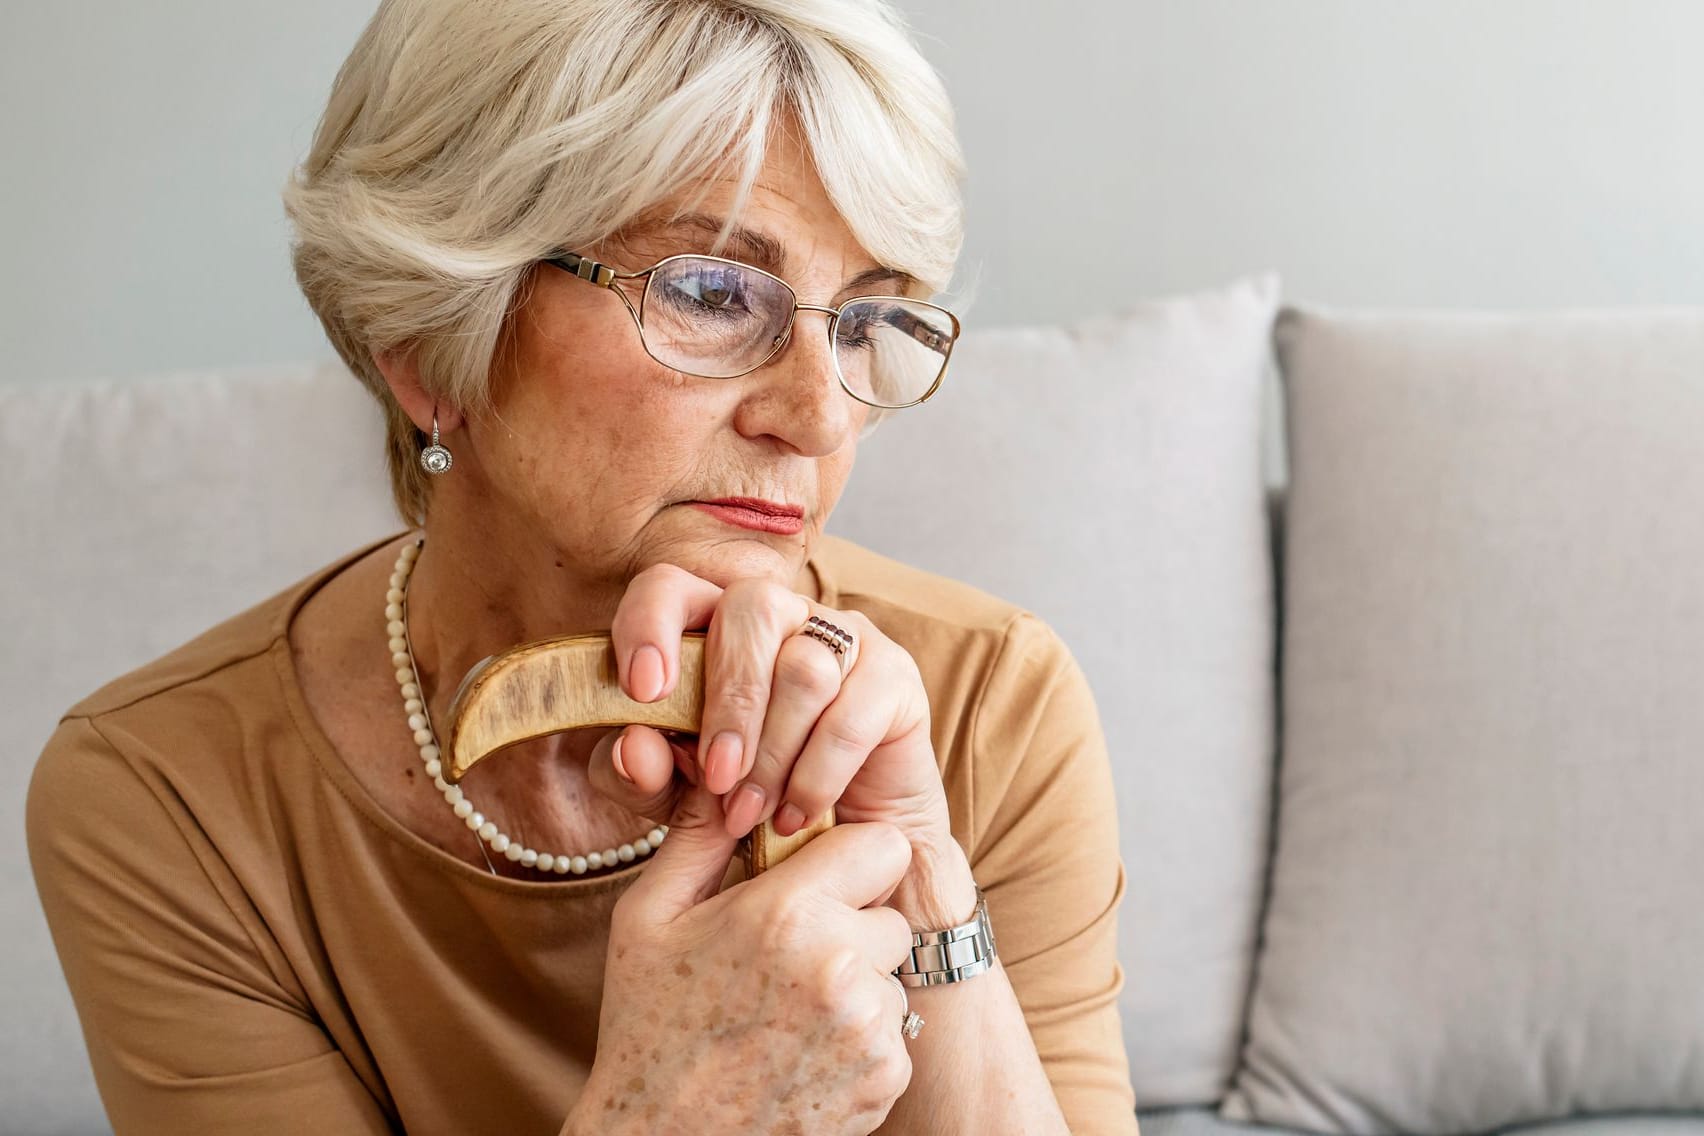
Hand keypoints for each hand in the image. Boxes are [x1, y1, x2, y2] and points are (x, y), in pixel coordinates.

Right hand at [569, 780, 916, 1135]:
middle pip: (890, 911)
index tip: (815, 882)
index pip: (880, 845)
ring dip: (856, 984)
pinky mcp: (886, 1078)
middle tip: (787, 958)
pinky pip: (894, 1031)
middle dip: (851, 924)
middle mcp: (839, 966)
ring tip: (785, 1013)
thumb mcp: (649, 920)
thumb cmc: (649, 1027)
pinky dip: (859, 1040)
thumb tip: (716, 768)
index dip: (849, 860)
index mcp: (785, 912)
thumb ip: (696, 836)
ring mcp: (868, 1028)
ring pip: (892, 974)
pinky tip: (801, 1053)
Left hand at [588, 563, 953, 851]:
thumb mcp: (676, 800)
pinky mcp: (895, 676)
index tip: (641, 691)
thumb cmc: (748, 803)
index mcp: (715, 625)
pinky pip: (851, 712)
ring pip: (804, 666)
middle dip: (729, 702)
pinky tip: (796, 815)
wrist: (842, 847)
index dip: (652, 625)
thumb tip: (633, 746)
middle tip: (717, 779)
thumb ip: (642, 775)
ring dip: (773, 753)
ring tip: (751, 814)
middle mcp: (784, 614)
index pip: (673, 587)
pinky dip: (816, 774)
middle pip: (752, 608)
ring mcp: (845, 637)